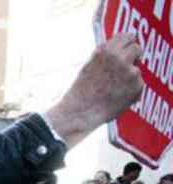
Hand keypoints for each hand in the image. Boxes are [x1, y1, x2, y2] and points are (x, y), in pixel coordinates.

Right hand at [45, 33, 143, 148]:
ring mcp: (131, 73)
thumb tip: (120, 47)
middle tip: (126, 66)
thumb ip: (106, 54)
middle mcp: (120, 59)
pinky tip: (115, 98)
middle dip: (133, 56)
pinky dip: (129, 91)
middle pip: (137, 48)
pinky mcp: (137, 87)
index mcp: (107, 51)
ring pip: (136, 69)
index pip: (127, 36)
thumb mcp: (90, 65)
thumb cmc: (81, 91)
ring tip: (112, 89)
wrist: (80, 113)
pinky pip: (137, 85)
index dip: (127, 42)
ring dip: (129, 76)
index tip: (127, 47)